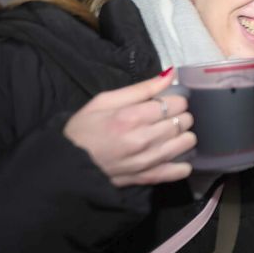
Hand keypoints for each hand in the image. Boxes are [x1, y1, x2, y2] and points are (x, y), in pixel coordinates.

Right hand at [64, 69, 195, 186]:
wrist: (66, 164)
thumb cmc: (83, 129)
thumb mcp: (105, 100)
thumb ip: (141, 88)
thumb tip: (170, 74)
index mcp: (131, 117)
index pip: (177, 103)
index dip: (175, 100)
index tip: (166, 102)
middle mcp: (143, 139)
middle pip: (184, 121)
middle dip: (179, 115)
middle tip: (165, 117)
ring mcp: (148, 161)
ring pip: (187, 143)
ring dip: (182, 136)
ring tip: (168, 134)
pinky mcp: (148, 178)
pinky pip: (181, 171)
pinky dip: (182, 162)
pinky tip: (172, 155)